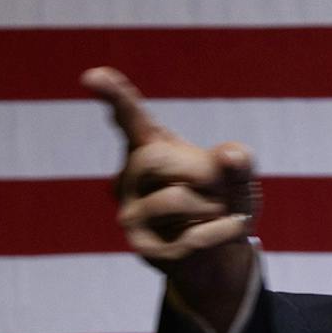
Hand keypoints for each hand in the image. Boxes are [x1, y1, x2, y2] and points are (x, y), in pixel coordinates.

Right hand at [81, 67, 257, 329]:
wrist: (222, 255)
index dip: (113, 95)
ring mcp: (131, 214)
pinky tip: (227, 231)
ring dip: (213, 206)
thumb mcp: (239, 176)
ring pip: (172, 199)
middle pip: (151, 160)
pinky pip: (188, 238)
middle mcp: (130, 178)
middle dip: (197, 172)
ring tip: (218, 213)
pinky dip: (221, 232)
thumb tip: (229, 155)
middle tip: (221, 188)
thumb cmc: (224, 202)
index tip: (92, 76)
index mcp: (150, 148)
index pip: (129, 118)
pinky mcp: (143, 249)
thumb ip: (239, 161)